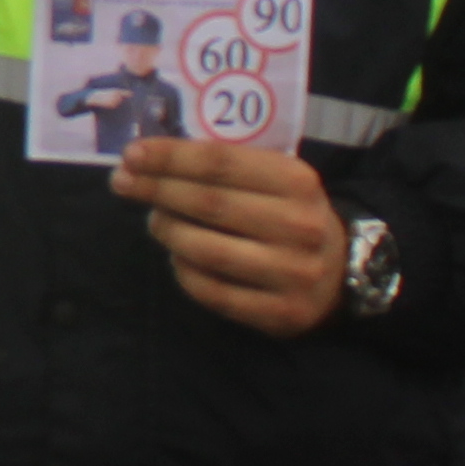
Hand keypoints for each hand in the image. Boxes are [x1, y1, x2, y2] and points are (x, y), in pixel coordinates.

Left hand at [111, 138, 343, 336]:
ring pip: (208, 251)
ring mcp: (293, 272)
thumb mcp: (273, 178)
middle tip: (123, 183)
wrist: (341, 270)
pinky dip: (185, 272)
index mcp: (297, 181)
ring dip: (168, 232)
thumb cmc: (288, 212)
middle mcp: (300, 225)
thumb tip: (147, 157)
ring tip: (155, 221)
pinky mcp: (280, 312)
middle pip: (209, 204)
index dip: (170, 157)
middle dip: (156, 190)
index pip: (220, 162)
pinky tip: (177, 257)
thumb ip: (224, 166)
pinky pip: (214, 292)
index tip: (131, 154)